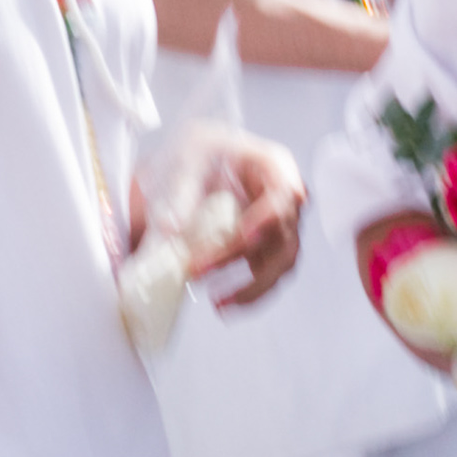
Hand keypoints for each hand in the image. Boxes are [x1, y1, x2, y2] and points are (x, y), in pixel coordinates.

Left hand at [165, 126, 303, 306]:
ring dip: (253, 286)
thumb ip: (180, 191)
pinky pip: (268, 276)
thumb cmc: (195, 152)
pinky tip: (222, 303)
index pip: (284, 193)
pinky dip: (249, 293)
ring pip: (282, 262)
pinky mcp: (265, 249)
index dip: (269, 218)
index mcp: (273, 165)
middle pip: (281, 234)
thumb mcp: (185, 159)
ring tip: (217, 302)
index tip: (245, 237)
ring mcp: (278, 225)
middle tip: (197, 270)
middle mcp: (284, 197)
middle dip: (239, 257)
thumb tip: (172, 228)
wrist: (187, 165)